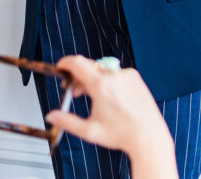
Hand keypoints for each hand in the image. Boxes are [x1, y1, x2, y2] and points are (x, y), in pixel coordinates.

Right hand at [45, 56, 170, 158]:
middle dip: (78, 77)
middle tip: (75, 91)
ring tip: (94, 98)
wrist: (149, 137)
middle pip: (88, 67)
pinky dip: (108, 81)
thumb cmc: (122, 135)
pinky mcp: (135, 78)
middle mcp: (114, 77)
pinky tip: (111, 98)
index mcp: (101, 87)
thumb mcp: (90, 131)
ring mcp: (127, 75)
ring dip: (93, 80)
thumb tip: (51, 117)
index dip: (65, 63)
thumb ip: (67, 122)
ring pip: (102, 71)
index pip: (77, 63)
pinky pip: (115, 74)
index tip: (61, 67)